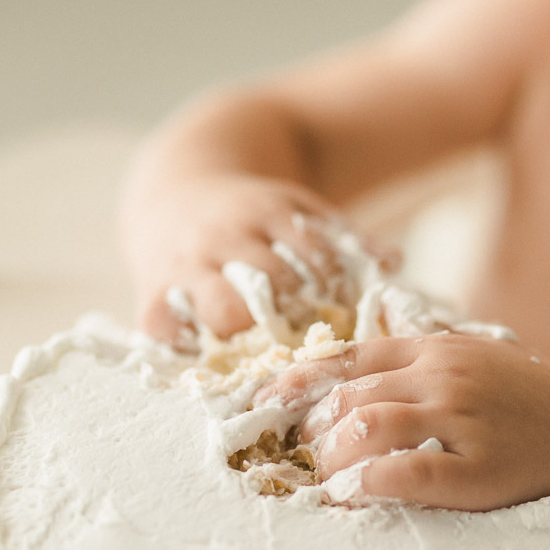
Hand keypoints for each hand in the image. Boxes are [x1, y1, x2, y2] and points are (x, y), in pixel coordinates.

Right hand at [121, 171, 392, 342]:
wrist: (174, 187)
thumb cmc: (252, 213)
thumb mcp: (296, 208)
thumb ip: (343, 236)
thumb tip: (396, 262)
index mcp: (266, 212)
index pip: (311, 255)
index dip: (333, 290)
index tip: (342, 313)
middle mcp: (224, 237)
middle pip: (268, 284)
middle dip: (295, 317)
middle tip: (311, 344)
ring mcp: (186, 265)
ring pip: (221, 309)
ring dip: (252, 339)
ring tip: (271, 358)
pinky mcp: (153, 291)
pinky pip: (166, 328)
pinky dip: (188, 349)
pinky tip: (215, 362)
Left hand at [255, 334, 549, 509]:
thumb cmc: (534, 403)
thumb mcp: (478, 361)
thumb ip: (422, 363)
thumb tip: (355, 379)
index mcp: (438, 347)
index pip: (350, 354)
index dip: (298, 378)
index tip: (263, 399)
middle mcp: (445, 375)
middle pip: (348, 395)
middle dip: (313, 432)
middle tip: (305, 460)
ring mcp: (464, 419)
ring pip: (366, 427)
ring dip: (332, 459)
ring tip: (326, 483)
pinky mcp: (480, 469)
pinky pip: (406, 472)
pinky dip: (368, 484)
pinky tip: (354, 497)